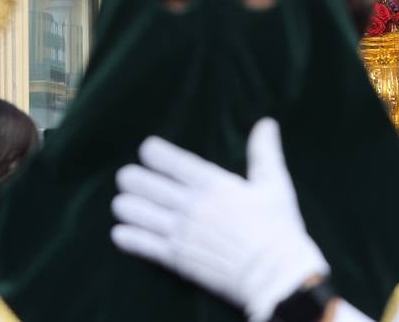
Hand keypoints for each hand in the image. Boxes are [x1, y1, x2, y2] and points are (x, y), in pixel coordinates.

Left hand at [111, 119, 328, 321]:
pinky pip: (144, 245)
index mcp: (212, 183)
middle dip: (132, 179)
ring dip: (126, 207)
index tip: (147, 150)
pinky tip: (119, 234)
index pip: (171, 161)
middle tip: (126, 178)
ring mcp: (181, 232)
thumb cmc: (278, 228)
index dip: (153, 153)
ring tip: (122, 204)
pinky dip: (128, 238)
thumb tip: (266, 123)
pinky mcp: (178, 259)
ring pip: (139, 213)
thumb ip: (263, 151)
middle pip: (146, 185)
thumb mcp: (274, 183)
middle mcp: (191, 205)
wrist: (276, 276)